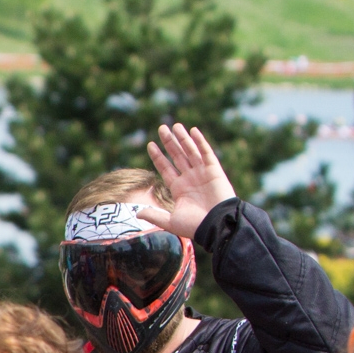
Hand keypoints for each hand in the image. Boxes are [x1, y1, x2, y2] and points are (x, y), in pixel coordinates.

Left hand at [141, 123, 236, 239]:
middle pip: (177, 156)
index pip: (166, 168)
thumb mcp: (170, 221)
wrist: (217, 225)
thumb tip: (137, 212)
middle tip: (161, 128)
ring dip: (182, 138)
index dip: (158, 156)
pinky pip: (206, 152)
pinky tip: (192, 131)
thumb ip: (154, 215)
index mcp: (179, 188)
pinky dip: (200, 141)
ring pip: (190, 151)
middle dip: (169, 142)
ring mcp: (202, 173)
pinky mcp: (214, 170)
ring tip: (174, 126)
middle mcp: (189, 178)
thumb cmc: (195, 226)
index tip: (150, 144)